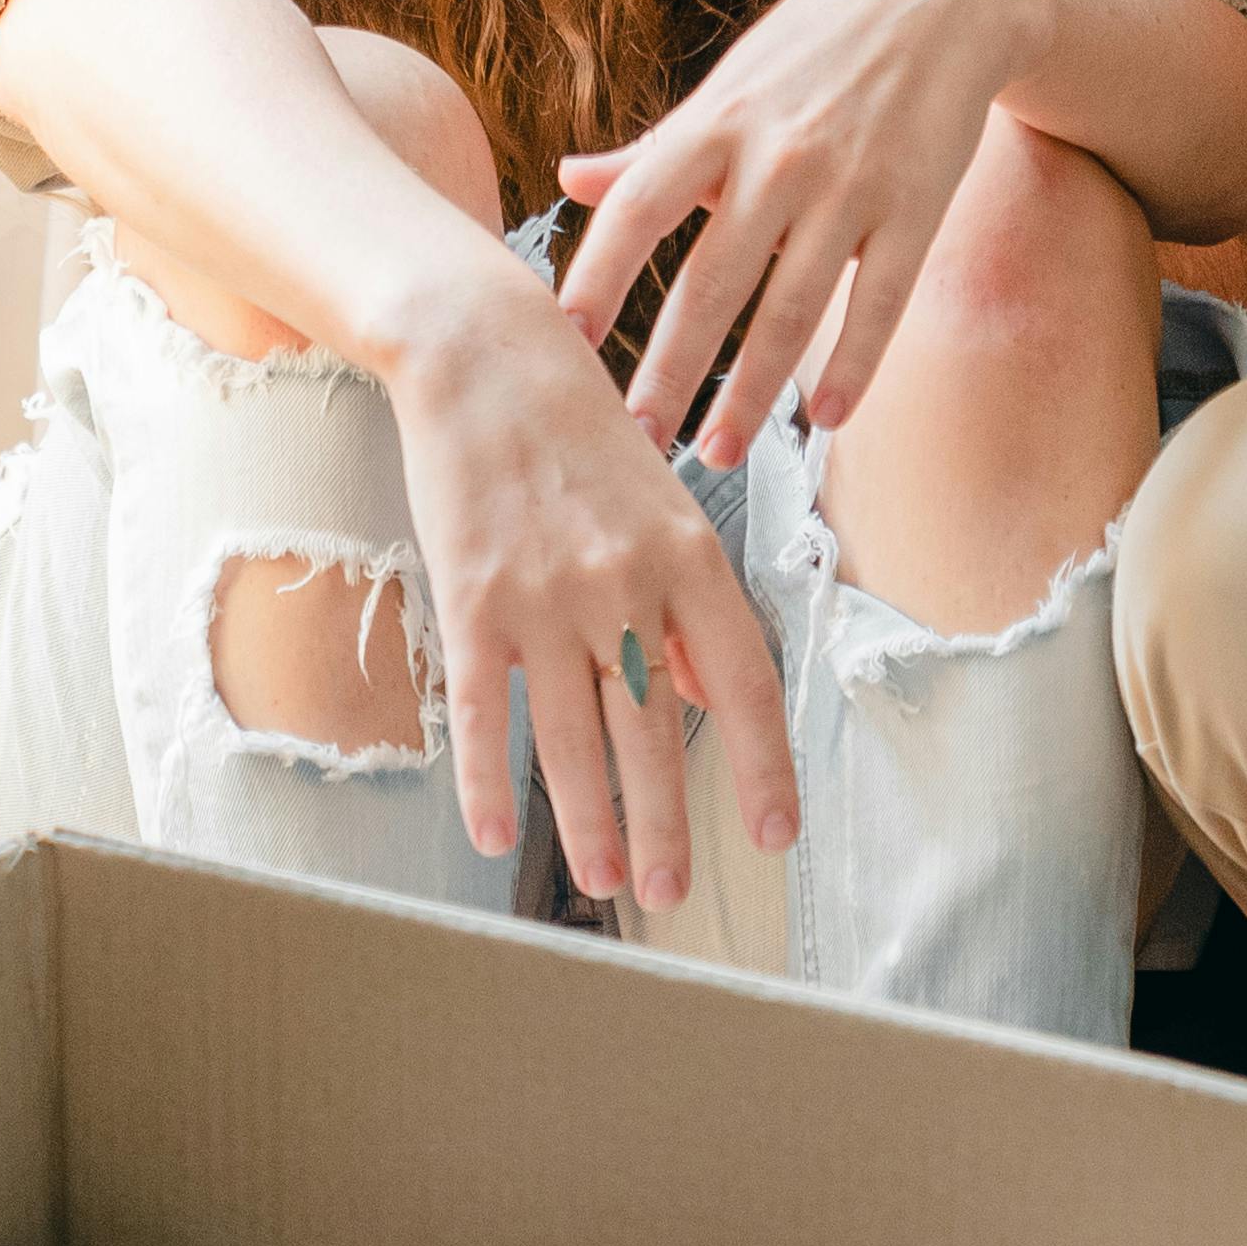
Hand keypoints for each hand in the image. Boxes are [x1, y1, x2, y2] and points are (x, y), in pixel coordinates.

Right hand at [387, 266, 793, 915]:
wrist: (484, 353)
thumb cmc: (577, 433)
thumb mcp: (661, 505)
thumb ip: (685, 604)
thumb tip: (700, 698)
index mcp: (691, 557)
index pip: (743, 684)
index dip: (764, 766)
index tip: (775, 835)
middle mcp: (628, 583)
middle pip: (656, 730)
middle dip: (668, 823)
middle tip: (672, 891)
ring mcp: (546, 595)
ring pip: (574, 737)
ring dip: (592, 821)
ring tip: (605, 882)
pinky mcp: (471, 597)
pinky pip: (484, 711)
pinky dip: (488, 780)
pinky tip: (495, 835)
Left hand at [555, 0, 1049, 462]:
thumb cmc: (817, 45)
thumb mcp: (728, 85)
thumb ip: (653, 149)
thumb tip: (568, 182)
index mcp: (716, 124)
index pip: (638, 210)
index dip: (597, 278)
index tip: (560, 346)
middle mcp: (777, 157)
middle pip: (710, 282)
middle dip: (668, 369)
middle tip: (632, 442)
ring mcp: (850, 186)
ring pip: (791, 309)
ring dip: (751, 392)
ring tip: (714, 453)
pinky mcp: (917, 207)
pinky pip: (879, 301)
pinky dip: (854, 364)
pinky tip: (825, 421)